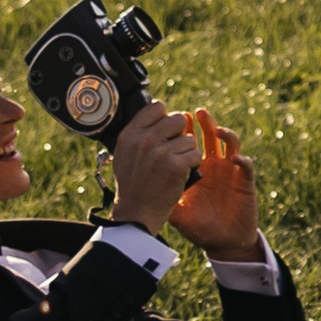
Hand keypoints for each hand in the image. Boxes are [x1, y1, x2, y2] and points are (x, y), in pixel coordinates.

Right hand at [107, 101, 197, 235]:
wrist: (136, 213)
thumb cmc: (132, 184)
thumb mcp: (124, 153)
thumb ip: (139, 132)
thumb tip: (158, 111)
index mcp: (130, 134)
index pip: (157, 107)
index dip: (165, 117)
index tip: (165, 131)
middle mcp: (144, 139)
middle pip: (178, 119)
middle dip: (180, 134)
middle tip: (172, 151)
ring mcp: (160, 152)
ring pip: (189, 139)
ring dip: (186, 152)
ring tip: (173, 166)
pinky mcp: (175, 165)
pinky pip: (195, 154)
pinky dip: (192, 165)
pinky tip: (180, 174)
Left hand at [166, 106, 261, 262]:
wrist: (223, 242)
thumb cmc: (199, 227)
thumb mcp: (176, 212)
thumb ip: (162, 196)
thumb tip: (138, 186)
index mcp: (197, 168)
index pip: (190, 142)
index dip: (185, 129)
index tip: (173, 120)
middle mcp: (215, 165)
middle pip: (211, 136)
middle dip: (204, 123)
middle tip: (194, 114)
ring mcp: (230, 172)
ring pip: (232, 144)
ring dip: (226, 134)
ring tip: (217, 130)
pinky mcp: (245, 182)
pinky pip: (247, 166)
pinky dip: (243, 159)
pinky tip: (235, 158)